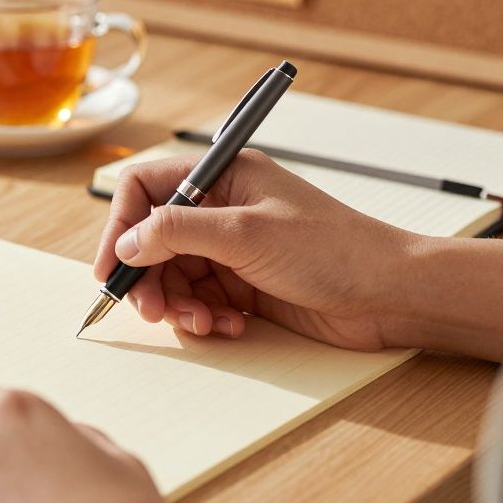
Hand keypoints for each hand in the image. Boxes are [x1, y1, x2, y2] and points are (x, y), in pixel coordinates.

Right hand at [94, 150, 502, 359]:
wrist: (391, 294)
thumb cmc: (334, 250)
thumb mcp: (246, 233)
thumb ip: (177, 232)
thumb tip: (127, 243)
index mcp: (222, 175)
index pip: (146, 188)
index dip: (121, 227)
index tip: (111, 268)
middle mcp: (222, 208)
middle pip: (153, 240)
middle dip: (149, 278)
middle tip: (154, 311)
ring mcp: (233, 248)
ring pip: (174, 276)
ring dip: (179, 304)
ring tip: (203, 323)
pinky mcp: (245, 284)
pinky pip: (201, 300)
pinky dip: (204, 317)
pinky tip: (229, 326)